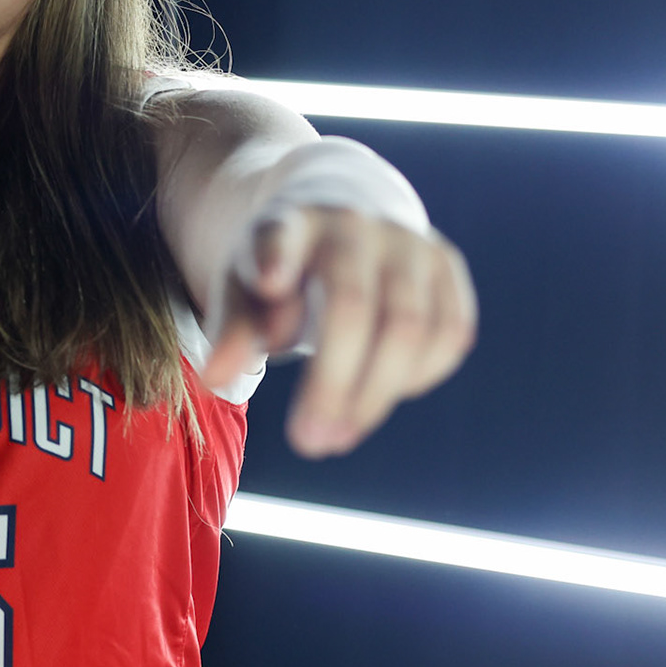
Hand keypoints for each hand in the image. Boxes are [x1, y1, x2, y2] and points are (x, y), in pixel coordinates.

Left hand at [202, 206, 476, 457]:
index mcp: (288, 224)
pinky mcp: (446, 264)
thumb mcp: (242, 294)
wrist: (340, 232)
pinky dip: (418, 376)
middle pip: (352, 305)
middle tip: (308, 442)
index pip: (280, 235)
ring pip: (410, 328)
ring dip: (375, 396)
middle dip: (332, 384)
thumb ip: (231, 330)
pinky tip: (381, 394)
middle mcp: (353, 224)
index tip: (268, 281)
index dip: (276, 255)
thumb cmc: (278, 275)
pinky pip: (449, 333)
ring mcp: (408, 241)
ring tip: (336, 437)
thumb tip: (216, 378)